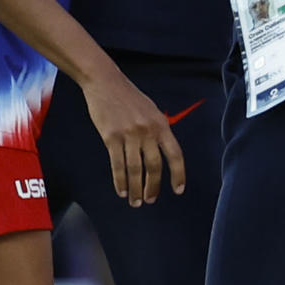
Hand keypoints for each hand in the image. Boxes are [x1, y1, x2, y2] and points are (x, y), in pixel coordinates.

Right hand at [84, 70, 187, 204]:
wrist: (106, 83)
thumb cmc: (129, 97)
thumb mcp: (152, 111)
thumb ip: (158, 131)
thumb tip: (163, 152)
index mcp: (161, 125)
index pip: (175, 154)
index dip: (178, 174)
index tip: (178, 190)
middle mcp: (148, 131)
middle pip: (154, 166)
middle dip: (153, 187)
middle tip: (150, 200)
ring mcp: (129, 135)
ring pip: (135, 169)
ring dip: (136, 189)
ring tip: (135, 201)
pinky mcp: (111, 137)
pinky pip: (117, 164)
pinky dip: (120, 181)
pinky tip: (122, 190)